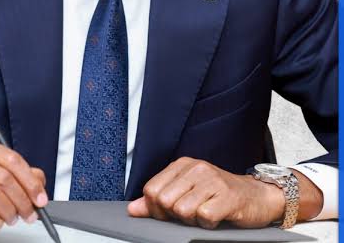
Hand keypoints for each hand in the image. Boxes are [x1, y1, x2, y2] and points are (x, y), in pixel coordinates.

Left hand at [127, 157, 322, 228]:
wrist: (257, 196)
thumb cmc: (218, 194)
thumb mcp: (186, 191)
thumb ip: (158, 199)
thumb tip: (132, 209)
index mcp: (182, 165)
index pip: (151, 190)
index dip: (155, 209)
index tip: (168, 214)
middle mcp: (196, 168)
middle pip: (164, 202)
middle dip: (173, 216)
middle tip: (190, 215)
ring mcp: (212, 181)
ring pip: (182, 211)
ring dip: (192, 221)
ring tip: (204, 214)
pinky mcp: (227, 197)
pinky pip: (204, 218)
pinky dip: (208, 225)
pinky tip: (216, 217)